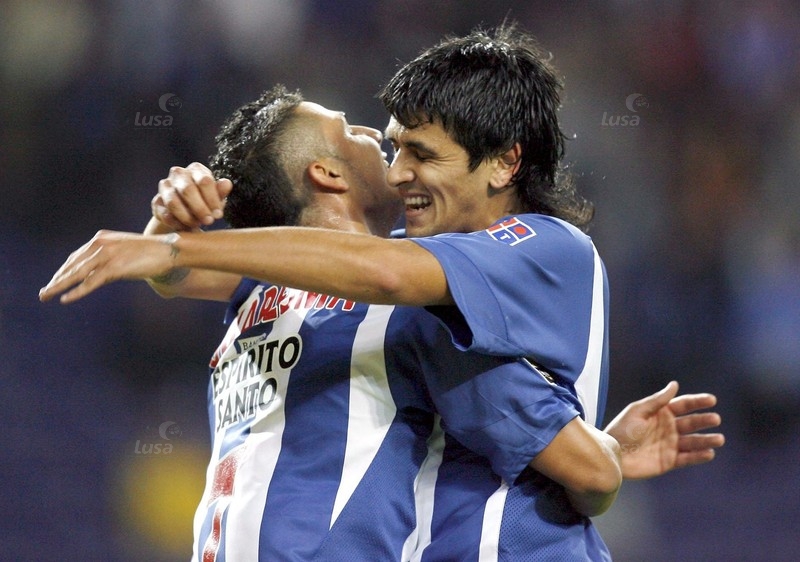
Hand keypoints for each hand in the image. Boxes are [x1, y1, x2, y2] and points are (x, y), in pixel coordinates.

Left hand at [39, 230, 177, 303]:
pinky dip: (77, 291)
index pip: (75, 257)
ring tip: (46, 296)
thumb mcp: (124, 250)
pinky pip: (91, 282)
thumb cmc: (151, 251)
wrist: (169, 249)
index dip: (63, 271)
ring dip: (59, 286)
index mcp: (101, 238)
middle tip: (43, 293)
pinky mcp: (115, 267)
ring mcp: (107, 255)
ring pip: (77, 274)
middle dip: (57, 280)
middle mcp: (100, 244)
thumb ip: (109, 257)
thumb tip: (98, 272)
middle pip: (72, 265)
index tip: (55, 282)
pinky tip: (65, 298)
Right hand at [152, 162, 232, 229]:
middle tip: (209, 221)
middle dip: (200, 208)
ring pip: (173, 202)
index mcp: (196, 169)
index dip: (212, 199)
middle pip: (187, 189)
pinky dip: (175, 223)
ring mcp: (165, 187)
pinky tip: (185, 228)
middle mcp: (178, 174)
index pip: (204, 181)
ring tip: (197, 225)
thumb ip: (221, 191)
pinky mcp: (157, 202)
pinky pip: (164, 213)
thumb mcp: (217, 197)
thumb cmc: (206, 201)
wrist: (187, 213)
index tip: (218, 215)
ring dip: (187, 216)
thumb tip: (226, 184)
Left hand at [604, 381, 724, 479]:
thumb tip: (675, 384)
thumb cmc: (622, 430)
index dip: (697, 402)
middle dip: (704, 420)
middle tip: (715, 419)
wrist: (613, 455)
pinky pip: (688, 458)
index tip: (712, 400)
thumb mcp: (638, 411)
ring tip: (719, 439)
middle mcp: (668, 428)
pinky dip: (699, 456)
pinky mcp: (669, 461)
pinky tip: (709, 453)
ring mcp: (670, 445)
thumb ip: (657, 400)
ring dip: (707, 440)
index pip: (683, 405)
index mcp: (661, 413)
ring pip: (693, 441)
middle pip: (691, 423)